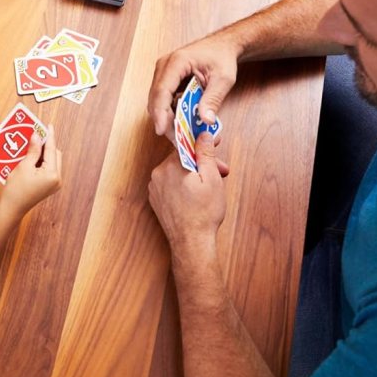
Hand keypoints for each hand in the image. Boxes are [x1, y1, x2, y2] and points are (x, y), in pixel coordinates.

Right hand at [0, 125, 61, 217]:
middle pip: (54, 155)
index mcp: (52, 174)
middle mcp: (57, 179)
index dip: (49, 136)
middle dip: (45, 145)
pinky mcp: (49, 186)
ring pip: (51, 161)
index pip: (52, 150)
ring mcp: (54, 184)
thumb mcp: (23, 166)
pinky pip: (48, 168)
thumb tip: (37, 136)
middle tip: (35, 135)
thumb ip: (33, 150)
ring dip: (42, 153)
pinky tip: (31, 157)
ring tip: (31, 146)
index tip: (48, 125)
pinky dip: (41, 161)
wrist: (12, 208)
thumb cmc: (16, 189)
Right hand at [147, 33, 239, 136]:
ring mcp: (162, 72)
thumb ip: (213, 99)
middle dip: (163, 120)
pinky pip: (162, 99)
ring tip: (181, 134)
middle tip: (177, 139)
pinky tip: (181, 122)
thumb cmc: (222, 57)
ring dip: (166, 118)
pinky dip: (170, 112)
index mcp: (176, 62)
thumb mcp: (223, 79)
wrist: (221, 46)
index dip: (160, 112)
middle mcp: (164, 66)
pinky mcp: (165, 79)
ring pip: (156, 101)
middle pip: (156, 98)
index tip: (162, 130)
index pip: (162, 90)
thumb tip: (206, 121)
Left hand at [148, 132, 228, 252]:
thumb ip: (205, 153)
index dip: (202, 146)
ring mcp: (155, 187)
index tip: (214, 144)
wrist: (191, 242)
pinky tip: (195, 197)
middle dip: (201, 164)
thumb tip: (204, 134)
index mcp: (172, 165)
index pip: (186, 144)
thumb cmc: (204, 213)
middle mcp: (159, 173)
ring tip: (209, 188)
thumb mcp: (212, 178)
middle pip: (182, 160)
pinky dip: (182, 186)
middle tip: (221, 172)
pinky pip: (170, 185)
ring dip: (192, 176)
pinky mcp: (156, 199)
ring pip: (176, 173)